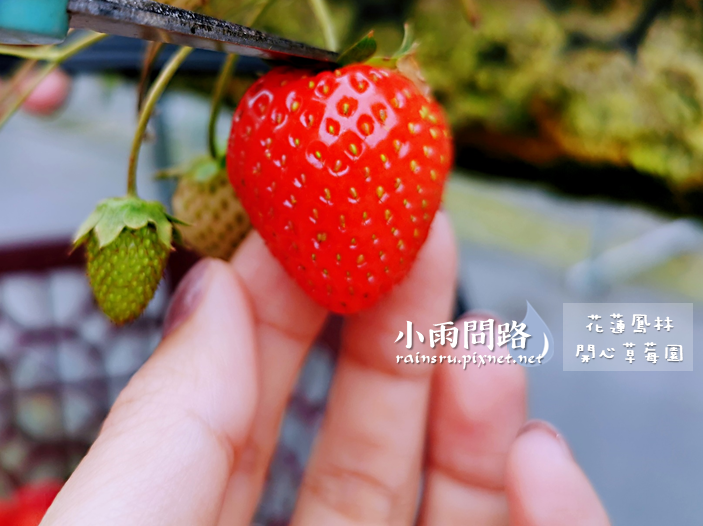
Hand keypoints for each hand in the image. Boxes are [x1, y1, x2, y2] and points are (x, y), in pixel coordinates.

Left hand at [41, 216, 609, 525]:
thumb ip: (161, 429)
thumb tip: (208, 287)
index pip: (234, 408)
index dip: (280, 299)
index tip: (314, 206)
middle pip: (345, 442)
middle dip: (388, 326)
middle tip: (417, 225)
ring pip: (430, 499)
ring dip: (470, 415)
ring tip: (486, 342)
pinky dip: (540, 517)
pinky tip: (542, 458)